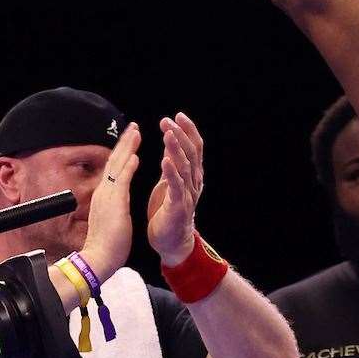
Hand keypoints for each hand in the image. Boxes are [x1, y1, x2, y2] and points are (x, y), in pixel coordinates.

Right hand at [79, 124, 141, 279]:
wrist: (98, 259)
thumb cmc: (106, 244)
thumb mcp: (110, 220)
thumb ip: (113, 208)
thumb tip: (116, 203)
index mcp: (104, 197)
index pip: (113, 170)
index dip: (122, 154)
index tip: (130, 142)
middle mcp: (103, 192)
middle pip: (113, 162)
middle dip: (124, 144)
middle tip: (133, 127)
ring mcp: (107, 196)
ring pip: (116, 165)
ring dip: (127, 148)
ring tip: (136, 131)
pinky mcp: (113, 203)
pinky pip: (121, 179)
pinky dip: (128, 166)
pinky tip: (136, 155)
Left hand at [148, 114, 205, 265]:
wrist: (170, 241)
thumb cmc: (167, 211)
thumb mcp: (170, 182)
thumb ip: (173, 163)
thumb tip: (170, 142)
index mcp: (191, 175)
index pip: (194, 148)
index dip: (187, 131)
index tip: (177, 115)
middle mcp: (193, 182)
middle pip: (191, 153)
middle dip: (181, 135)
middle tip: (169, 121)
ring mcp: (187, 194)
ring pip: (184, 167)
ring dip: (176, 149)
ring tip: (168, 134)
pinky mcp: (177, 207)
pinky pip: (176, 187)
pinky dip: (171, 173)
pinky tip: (165, 161)